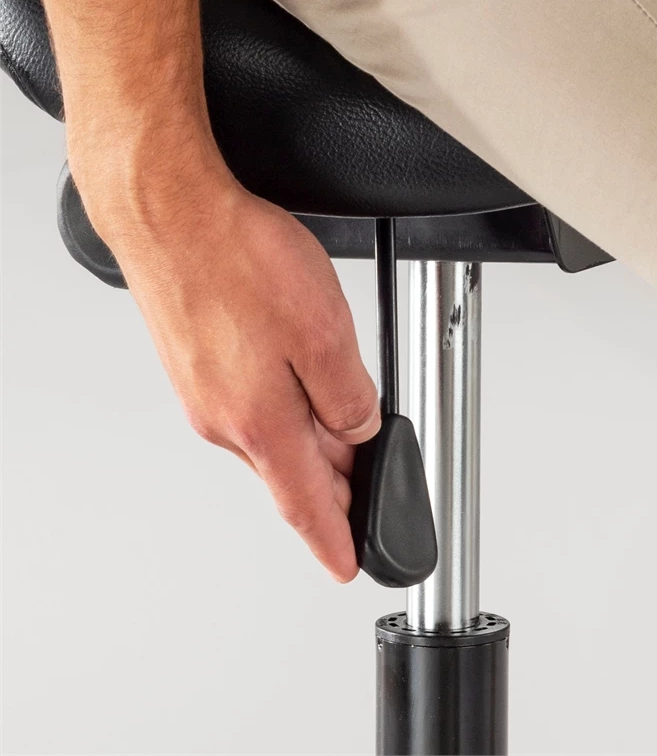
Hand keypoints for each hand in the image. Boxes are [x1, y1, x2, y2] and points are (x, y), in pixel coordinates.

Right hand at [80, 156, 379, 581]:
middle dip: (334, 482)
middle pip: (292, 469)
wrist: (169, 211)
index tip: (346, 565)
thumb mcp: (323, 333)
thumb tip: (357, 432)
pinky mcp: (197, 365)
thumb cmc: (237, 259)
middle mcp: (224, 418)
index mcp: (259, 421)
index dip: (331, 539)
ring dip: (311, 439)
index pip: (305, 503)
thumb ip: (348, 397)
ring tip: (344, 428)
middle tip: (366, 485)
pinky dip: (284, 408)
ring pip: (273, 435)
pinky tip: (299, 384)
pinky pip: (252, 405)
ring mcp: (205, 393)